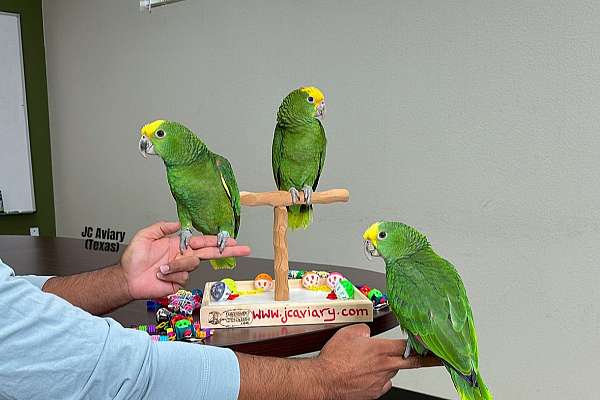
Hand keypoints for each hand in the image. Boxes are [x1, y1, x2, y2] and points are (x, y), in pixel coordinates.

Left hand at [119, 221, 250, 299]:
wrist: (127, 278)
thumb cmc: (133, 259)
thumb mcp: (146, 235)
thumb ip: (163, 227)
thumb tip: (179, 223)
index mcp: (178, 245)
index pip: (202, 241)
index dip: (217, 240)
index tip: (230, 239)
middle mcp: (183, 257)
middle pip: (210, 253)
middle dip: (227, 251)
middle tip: (244, 248)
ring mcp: (181, 270)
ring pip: (192, 264)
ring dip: (176, 265)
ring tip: (160, 268)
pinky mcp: (178, 283)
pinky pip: (182, 276)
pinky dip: (170, 274)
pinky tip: (160, 275)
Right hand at [316, 324, 441, 398]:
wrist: (323, 380)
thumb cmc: (334, 359)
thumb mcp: (349, 332)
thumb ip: (364, 330)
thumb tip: (368, 333)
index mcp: (381, 349)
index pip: (408, 345)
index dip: (420, 343)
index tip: (430, 343)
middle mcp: (385, 366)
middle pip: (411, 362)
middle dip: (425, 359)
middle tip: (436, 358)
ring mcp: (380, 382)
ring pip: (392, 371)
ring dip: (388, 366)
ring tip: (371, 362)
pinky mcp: (374, 393)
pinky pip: (383, 383)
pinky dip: (379, 378)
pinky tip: (368, 374)